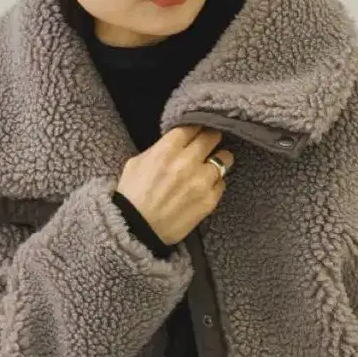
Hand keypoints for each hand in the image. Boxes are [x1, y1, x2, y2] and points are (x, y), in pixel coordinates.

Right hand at [116, 126, 234, 246]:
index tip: (197, 131)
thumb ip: (159, 149)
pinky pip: (222, 183)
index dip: (196, 127)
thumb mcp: (136, 163)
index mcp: (167, 150)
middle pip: (213, 136)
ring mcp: (201, 182)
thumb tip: (177, 143)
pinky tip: (204, 188)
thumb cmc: (132, 196)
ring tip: (210, 166)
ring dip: (219, 160)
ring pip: (225, 158)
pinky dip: (215, 184)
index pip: (193, 125)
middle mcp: (188, 162)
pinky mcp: (209, 200)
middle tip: (208, 144)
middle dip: (210, 139)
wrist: (137, 230)